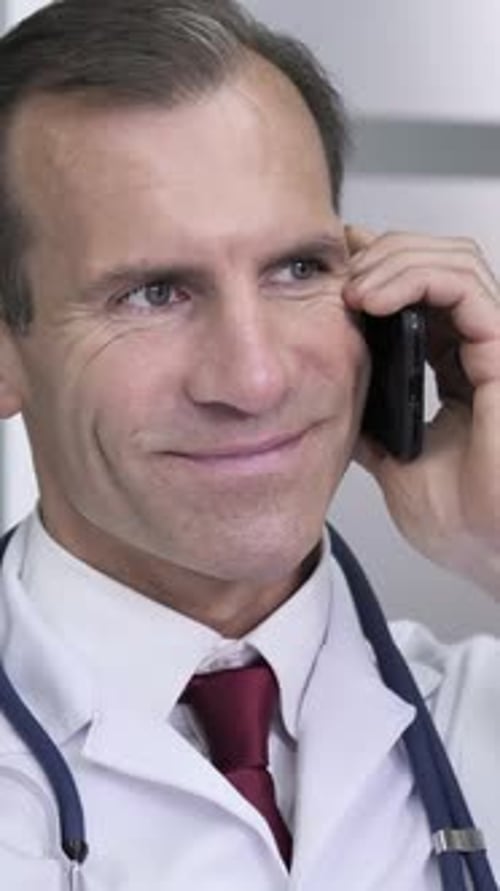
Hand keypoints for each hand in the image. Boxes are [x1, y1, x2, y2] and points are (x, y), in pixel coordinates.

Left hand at [344, 226, 499, 596]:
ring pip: (454, 259)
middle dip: (381, 256)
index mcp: (458, 371)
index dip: (380, 268)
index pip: (423, 295)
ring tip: (354, 289)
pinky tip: (375, 299)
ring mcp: (494, 349)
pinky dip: (416, 277)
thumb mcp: (397, 463)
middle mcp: (479, 353)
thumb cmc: (466, 522)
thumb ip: (374, 424)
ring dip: (394, 260)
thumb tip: (334, 404)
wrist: (493, 555)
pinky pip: (465, 286)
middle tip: (339, 279)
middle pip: (439, 262)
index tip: (334, 268)